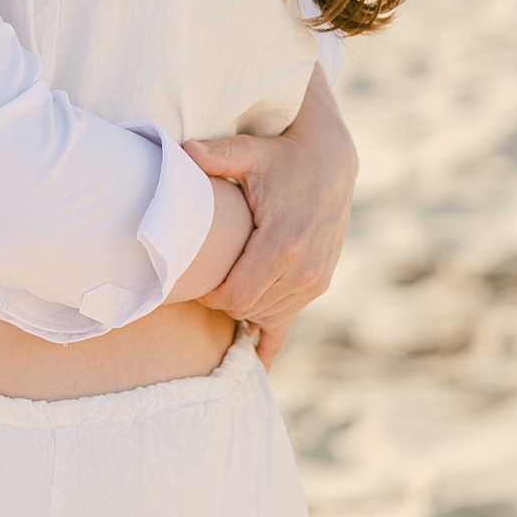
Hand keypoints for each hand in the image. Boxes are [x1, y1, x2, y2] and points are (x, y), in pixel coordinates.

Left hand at [184, 66, 356, 369]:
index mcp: (282, 246)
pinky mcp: (318, 283)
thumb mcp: (250, 152)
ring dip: (240, 310)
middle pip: (247, 309)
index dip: (209, 295)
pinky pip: (290, 325)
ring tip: (216, 295)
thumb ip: (218, 155)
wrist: (330, 160)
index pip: (235, 295)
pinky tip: (254, 366)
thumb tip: (186, 149)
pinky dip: (269, 344)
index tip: (191, 282)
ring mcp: (314, 281)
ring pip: (265, 316)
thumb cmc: (282, 155)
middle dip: (220, 303)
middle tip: (196, 286)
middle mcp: (303, 271)